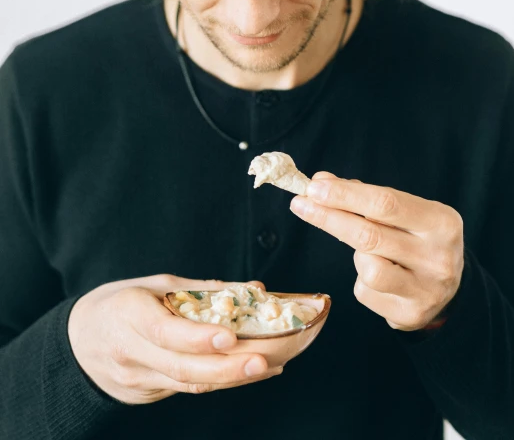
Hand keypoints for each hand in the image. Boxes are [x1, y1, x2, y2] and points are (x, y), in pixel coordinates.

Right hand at [68, 274, 281, 403]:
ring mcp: (137, 379)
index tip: (230, 337)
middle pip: (181, 367)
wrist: (79, 341)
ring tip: (269, 367)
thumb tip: (253, 288)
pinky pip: (187, 388)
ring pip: (188, 383)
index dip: (198, 338)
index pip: (165, 333)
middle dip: (226, 368)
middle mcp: (131, 352)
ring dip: (231, 378)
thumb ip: (202, 290)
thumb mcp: (154, 284)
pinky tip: (248, 373)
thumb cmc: (122, 303)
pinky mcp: (147, 394)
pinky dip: (220, 381)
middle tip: (263, 361)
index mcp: (129, 314)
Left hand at [290, 172, 464, 331]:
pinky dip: (361, 280)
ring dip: (355, 254)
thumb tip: (321, 181)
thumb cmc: (417, 239)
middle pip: (370, 234)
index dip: (345, 195)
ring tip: (366, 251)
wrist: (449, 290)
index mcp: (442, 222)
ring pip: (367, 268)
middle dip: (329, 217)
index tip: (314, 186)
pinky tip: (378, 277)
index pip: (385, 203)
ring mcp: (426, 289)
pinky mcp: (410, 314)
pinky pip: (366, 292)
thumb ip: (365, 196)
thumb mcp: (404, 213)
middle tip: (300, 204)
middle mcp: (439, 257)